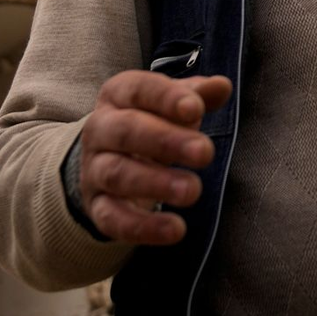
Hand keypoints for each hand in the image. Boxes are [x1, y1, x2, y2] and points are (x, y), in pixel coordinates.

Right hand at [79, 71, 232, 245]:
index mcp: (118, 94)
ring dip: (157, 184)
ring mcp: (94, 168)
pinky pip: (112, 218)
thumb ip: (197, 94)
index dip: (167, 98)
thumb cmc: (151, 120)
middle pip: (127, 131)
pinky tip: (175, 229)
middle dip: (167, 141)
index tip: (196, 110)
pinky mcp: (96, 206)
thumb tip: (222, 86)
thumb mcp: (172, 103)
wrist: (108, 157)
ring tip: (193, 191)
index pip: (139, 89)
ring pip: (119, 175)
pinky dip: (142, 227)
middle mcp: (100, 128)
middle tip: (205, 152)